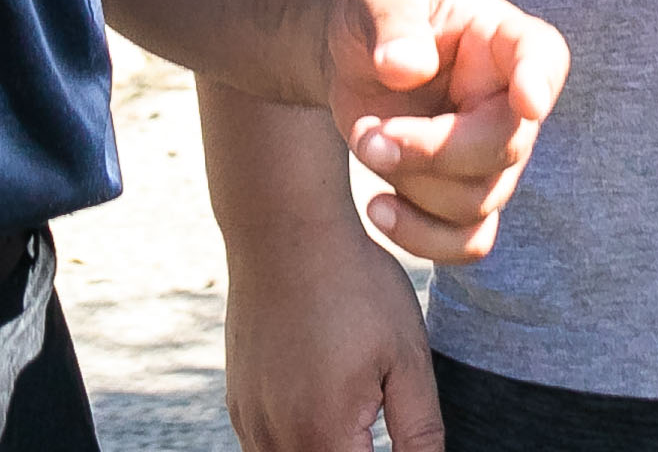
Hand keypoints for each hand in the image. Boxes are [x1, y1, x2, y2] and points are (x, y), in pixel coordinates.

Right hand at [224, 215, 444, 451]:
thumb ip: (420, 433)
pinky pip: (265, 448)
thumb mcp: (407, 357)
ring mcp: (250, 421)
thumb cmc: (356, 285)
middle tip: (374, 417)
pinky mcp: (238, 401)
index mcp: (324, 435)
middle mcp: (277, 438)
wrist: (284, 227)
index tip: (394, 439)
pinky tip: (322, 409)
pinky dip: (295, 445)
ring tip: (355, 419)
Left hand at [322, 0, 567, 264]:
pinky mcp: (463, 193)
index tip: (528, 99)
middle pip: (502, 148)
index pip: (542, 57)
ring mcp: (493, 153)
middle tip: (368, 136)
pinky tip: (378, 209)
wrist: (352, 52)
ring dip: (412, 184)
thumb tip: (405, 67)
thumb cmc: (376, 11)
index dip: (541, 82)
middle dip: (431, 151)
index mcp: (503, 39)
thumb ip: (395, 25)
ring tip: (363, 142)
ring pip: (477, 200)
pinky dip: (424, 239)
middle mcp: (511, 100)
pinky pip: (469, 240)